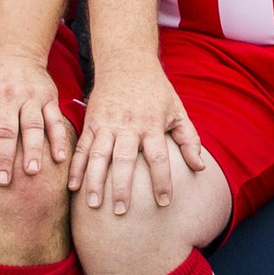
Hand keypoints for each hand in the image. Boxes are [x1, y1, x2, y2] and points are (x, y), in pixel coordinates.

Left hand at [0, 48, 69, 188]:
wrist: (14, 51)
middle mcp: (5, 95)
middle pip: (5, 130)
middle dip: (4, 157)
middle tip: (2, 182)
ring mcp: (29, 96)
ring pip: (32, 125)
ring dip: (33, 150)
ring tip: (31, 172)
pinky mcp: (48, 96)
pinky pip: (55, 119)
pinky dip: (59, 138)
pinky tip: (60, 157)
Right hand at [67, 60, 207, 215]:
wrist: (126, 63)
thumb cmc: (156, 91)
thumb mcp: (178, 110)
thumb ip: (189, 139)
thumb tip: (200, 168)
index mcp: (152, 124)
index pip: (158, 157)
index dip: (161, 180)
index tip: (163, 202)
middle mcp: (127, 125)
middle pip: (124, 159)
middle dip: (122, 186)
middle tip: (121, 211)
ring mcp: (106, 124)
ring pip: (98, 155)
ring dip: (94, 181)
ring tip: (92, 205)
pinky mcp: (91, 122)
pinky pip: (82, 148)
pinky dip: (76, 167)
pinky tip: (73, 187)